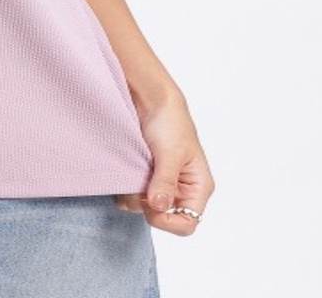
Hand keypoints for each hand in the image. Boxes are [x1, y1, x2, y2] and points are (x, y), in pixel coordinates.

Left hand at [115, 94, 215, 235]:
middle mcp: (182, 189)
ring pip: (145, 207)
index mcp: (198, 187)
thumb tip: (159, 207)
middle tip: (137, 184)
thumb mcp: (171, 152)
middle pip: (164, 217)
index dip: (167, 221)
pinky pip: (134, 193)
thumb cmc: (170, 121)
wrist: (151, 97)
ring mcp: (162, 183)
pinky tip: (123, 172)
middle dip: (146, 205)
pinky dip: (126, 187)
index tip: (149, 205)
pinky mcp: (146, 175)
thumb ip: (166, 181)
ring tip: (130, 172)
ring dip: (134, 195)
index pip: (188, 223)